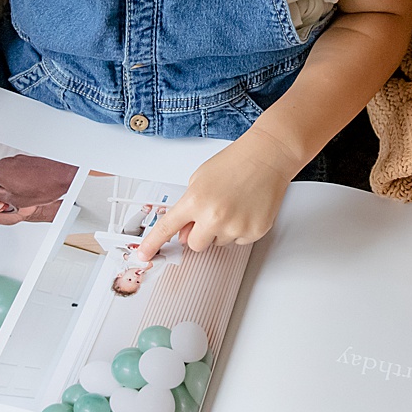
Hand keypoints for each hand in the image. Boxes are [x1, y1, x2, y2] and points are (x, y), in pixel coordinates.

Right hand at [0, 155, 78, 223]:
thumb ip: (1, 196)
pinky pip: (12, 165)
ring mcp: (16, 160)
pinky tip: (17, 182)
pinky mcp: (25, 159)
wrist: (62, 176)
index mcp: (0, 173)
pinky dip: (10, 173)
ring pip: (1, 168)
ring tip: (3, 188)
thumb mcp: (18, 200)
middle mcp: (6, 163)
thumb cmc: (43, 188)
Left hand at [133, 126, 299, 259]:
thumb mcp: (199, 178)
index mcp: (196, 200)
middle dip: (199, 233)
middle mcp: (214, 216)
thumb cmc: (234, 163)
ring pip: (218, 243)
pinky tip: (245, 209)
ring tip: (233, 205)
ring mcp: (235, 226)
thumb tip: (186, 233)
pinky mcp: (254, 231)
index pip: (167, 227)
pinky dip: (240, 229)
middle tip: (212, 213)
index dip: (153, 243)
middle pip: (195, 245)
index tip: (144, 254)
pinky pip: (238, 242)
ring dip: (221, 230)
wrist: (267, 157)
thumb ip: (188, 207)